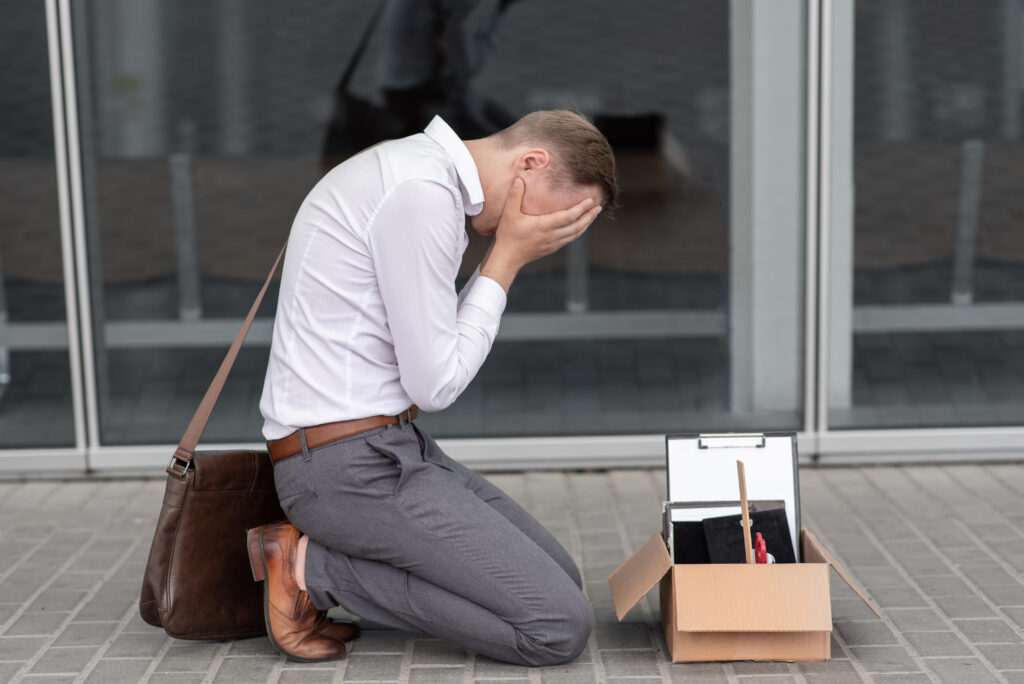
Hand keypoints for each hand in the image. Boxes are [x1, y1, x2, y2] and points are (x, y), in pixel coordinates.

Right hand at [481, 177, 601, 290]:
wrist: (507, 257)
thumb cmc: (508, 235)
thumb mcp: (509, 214)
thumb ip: (515, 195)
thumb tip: (519, 179)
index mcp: (545, 225)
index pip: (569, 216)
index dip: (582, 208)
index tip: (591, 200)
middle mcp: (552, 235)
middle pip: (577, 225)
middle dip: (589, 216)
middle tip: (598, 207)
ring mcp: (553, 243)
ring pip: (575, 234)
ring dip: (586, 224)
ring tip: (593, 216)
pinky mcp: (551, 248)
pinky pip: (569, 239)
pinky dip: (577, 232)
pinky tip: (579, 227)